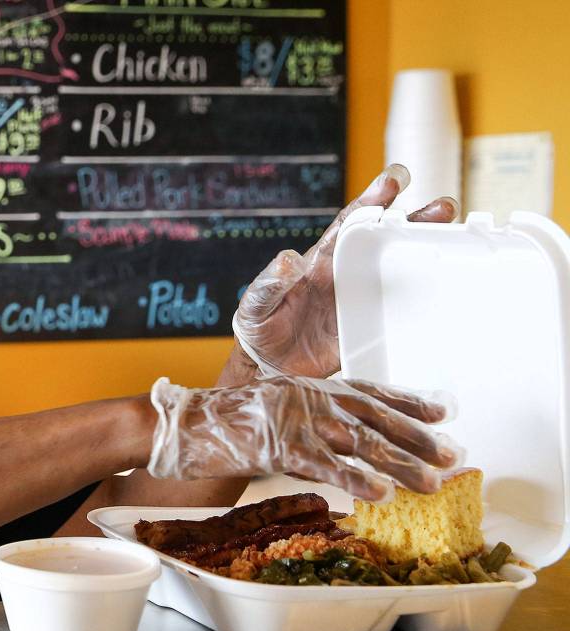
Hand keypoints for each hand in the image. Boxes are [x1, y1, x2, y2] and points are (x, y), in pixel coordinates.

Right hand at [147, 376, 462, 500]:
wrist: (184, 425)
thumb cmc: (228, 423)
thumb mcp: (277, 410)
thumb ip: (313, 419)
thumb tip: (349, 441)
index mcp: (311, 386)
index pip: (369, 391)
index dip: (408, 401)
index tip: (443, 411)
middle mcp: (310, 397)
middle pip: (375, 416)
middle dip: (417, 436)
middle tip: (453, 454)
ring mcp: (296, 420)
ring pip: (360, 442)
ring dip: (400, 463)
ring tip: (432, 482)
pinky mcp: (279, 446)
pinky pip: (325, 466)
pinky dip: (355, 480)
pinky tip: (380, 494)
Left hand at [228, 164, 458, 380]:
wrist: (269, 366)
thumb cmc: (260, 326)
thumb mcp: (256, 304)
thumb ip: (270, 282)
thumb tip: (289, 259)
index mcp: (322, 260)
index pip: (351, 223)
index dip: (373, 200)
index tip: (394, 180)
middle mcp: (348, 272)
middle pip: (388, 239)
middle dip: (417, 220)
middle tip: (445, 206)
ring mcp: (363, 298)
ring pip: (403, 269)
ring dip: (428, 251)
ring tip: (458, 235)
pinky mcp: (371, 327)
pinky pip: (403, 311)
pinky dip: (425, 301)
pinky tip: (449, 293)